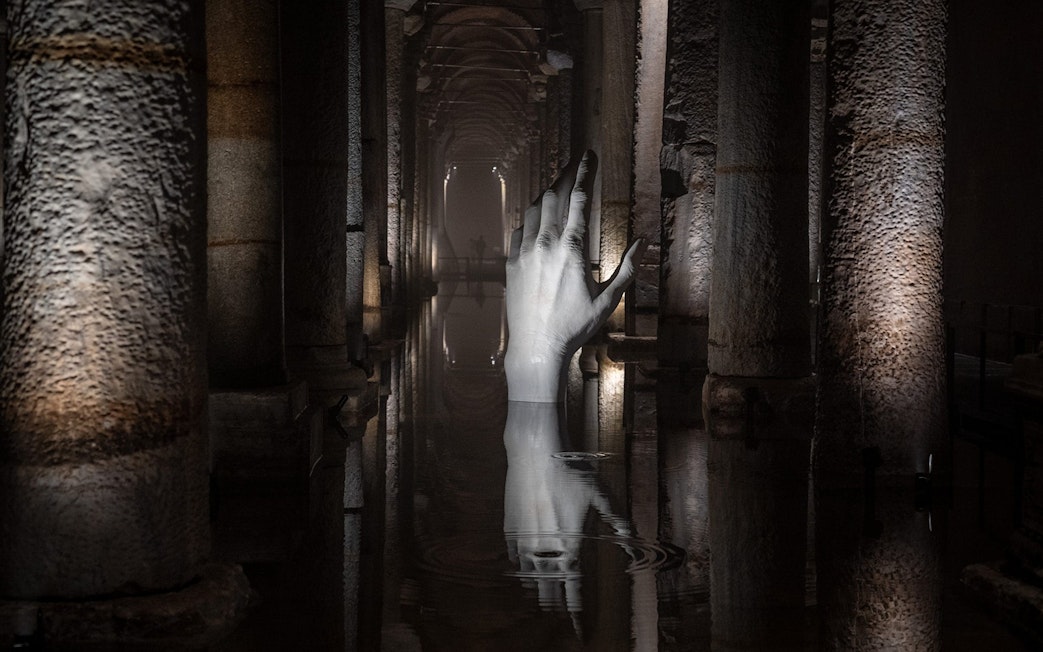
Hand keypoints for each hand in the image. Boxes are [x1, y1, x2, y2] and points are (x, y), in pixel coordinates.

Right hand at [502, 401, 631, 611]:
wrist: (534, 450)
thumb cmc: (571, 470)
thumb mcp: (602, 495)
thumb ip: (618, 523)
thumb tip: (637, 543)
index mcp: (570, 547)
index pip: (573, 594)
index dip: (577, 617)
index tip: (580, 634)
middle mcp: (545, 550)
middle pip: (549, 594)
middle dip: (557, 610)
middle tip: (561, 623)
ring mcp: (524, 541)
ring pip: (530, 581)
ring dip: (539, 593)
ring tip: (545, 605)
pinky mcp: (510, 529)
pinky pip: (515, 561)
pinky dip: (522, 572)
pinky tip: (526, 576)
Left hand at [504, 151, 642, 401]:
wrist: (537, 346)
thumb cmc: (575, 326)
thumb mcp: (608, 299)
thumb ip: (626, 268)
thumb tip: (643, 242)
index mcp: (572, 248)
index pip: (579, 198)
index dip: (584, 173)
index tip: (588, 156)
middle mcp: (546, 243)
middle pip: (553, 196)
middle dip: (564, 176)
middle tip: (573, 165)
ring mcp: (525, 252)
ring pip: (534, 209)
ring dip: (546, 194)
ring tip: (556, 187)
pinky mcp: (511, 263)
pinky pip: (519, 230)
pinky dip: (530, 218)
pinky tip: (536, 219)